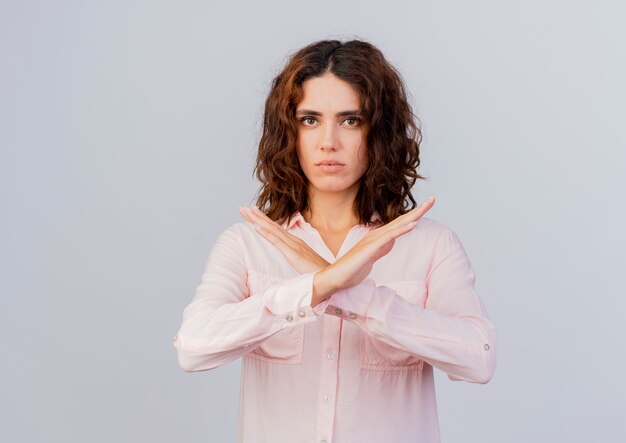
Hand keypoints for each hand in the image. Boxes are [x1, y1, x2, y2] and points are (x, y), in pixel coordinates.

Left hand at [239, 205, 330, 273]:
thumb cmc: (321, 273)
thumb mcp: (306, 264)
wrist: (335, 279)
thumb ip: (300, 260)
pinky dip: (266, 233)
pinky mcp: (293, 254)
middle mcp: (294, 241)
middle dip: (256, 216)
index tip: (251, 213)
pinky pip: (277, 242)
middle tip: (242, 207)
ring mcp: (294, 246)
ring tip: (246, 211)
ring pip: (272, 230)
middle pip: (272, 226)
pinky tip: (256, 227)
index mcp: (296, 243)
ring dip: (258, 220)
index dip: (263, 221)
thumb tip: (293, 260)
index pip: (276, 230)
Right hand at [314, 196, 435, 300]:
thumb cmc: (351, 269)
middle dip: (418, 210)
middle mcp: (376, 236)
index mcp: (377, 238)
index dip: (414, 216)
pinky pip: (388, 238)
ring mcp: (373, 241)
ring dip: (412, 216)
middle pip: (401, 221)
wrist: (335, 278)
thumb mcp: (372, 257)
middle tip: (433, 199)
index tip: (427, 207)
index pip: (399, 225)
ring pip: (396, 226)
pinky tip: (412, 225)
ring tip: (426, 206)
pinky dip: (401, 230)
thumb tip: (391, 241)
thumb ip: (381, 248)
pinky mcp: (370, 249)